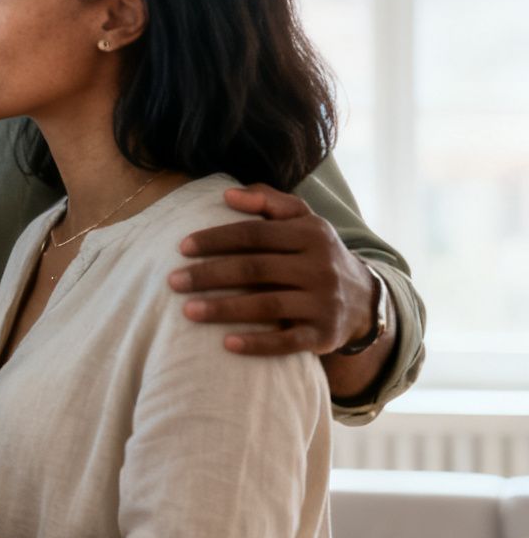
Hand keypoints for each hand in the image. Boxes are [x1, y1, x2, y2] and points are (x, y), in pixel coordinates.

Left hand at [172, 184, 373, 356]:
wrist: (365, 298)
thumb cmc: (315, 252)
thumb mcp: (303, 219)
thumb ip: (268, 200)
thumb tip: (227, 194)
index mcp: (311, 234)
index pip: (255, 233)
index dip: (216, 239)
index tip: (182, 247)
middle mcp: (320, 267)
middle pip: (255, 269)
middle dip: (209, 275)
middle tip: (173, 281)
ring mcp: (324, 303)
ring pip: (267, 306)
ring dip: (224, 309)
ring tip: (187, 311)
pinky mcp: (324, 335)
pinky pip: (287, 342)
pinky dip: (257, 344)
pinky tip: (226, 344)